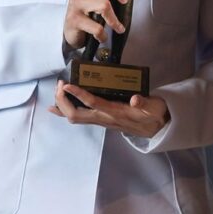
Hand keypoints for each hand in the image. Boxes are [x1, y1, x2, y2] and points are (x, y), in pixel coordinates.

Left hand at [48, 79, 169, 137]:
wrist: (157, 129)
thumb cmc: (154, 115)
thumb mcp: (154, 107)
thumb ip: (145, 103)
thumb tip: (135, 99)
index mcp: (116, 113)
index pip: (93, 104)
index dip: (79, 94)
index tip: (67, 85)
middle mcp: (105, 119)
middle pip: (77, 114)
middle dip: (64, 101)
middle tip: (60, 84)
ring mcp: (101, 121)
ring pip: (76, 118)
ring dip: (63, 105)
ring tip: (57, 90)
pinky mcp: (100, 120)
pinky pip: (79, 118)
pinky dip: (65, 112)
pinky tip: (55, 108)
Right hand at [64, 0, 144, 48]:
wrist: (72, 31)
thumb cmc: (89, 10)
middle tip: (124, 0)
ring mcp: (75, 2)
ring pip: (102, 5)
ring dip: (114, 19)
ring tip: (117, 26)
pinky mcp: (74, 19)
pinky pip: (96, 26)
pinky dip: (103, 34)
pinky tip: (103, 35)